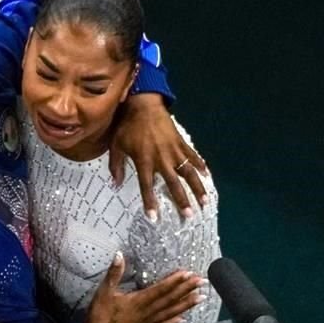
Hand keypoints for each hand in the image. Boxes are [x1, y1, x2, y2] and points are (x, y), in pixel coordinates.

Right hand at [84, 251, 204, 322]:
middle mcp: (147, 312)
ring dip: (186, 305)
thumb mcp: (104, 292)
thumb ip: (113, 273)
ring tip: (200, 298)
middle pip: (171, 299)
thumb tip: (118, 256)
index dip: (176, 281)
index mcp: (139, 301)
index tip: (188, 274)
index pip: (162, 289)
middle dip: (187, 289)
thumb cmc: (100, 318)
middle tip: (201, 282)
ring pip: (170, 312)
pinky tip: (181, 320)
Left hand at [109, 93, 208, 220]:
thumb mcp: (116, 145)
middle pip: (173, 183)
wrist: (143, 104)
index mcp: (144, 160)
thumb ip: (116, 165)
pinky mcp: (181, 142)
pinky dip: (200, 165)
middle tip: (188, 215)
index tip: (155, 218)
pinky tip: (207, 176)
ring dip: (197, 187)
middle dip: (181, 200)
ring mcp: (173, 150)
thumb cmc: (127, 126)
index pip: (147, 186)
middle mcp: (161, 158)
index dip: (150, 202)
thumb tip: (115, 184)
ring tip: (204, 202)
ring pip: (188, 172)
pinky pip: (192, 156)